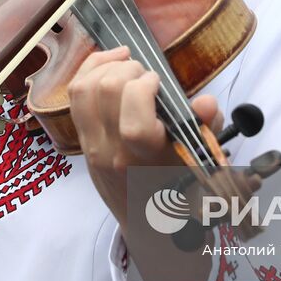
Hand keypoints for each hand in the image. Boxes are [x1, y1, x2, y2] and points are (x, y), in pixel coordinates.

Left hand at [67, 46, 220, 225]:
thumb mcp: (199, 157)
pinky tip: (109, 63)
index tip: (159, 83)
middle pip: (106, 92)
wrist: (143, 218)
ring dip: (106, 66)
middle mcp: (112, 152)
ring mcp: (92, 145)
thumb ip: (205, 127)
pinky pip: (74, 95)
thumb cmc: (176, 184)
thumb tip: (206, 103)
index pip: (134, 122)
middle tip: (146, 75)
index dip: (145, 89)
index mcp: (144, 159)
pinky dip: (89, 70)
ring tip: (127, 63)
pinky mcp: (80, 138)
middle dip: (128, 69)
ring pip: (83, 89)